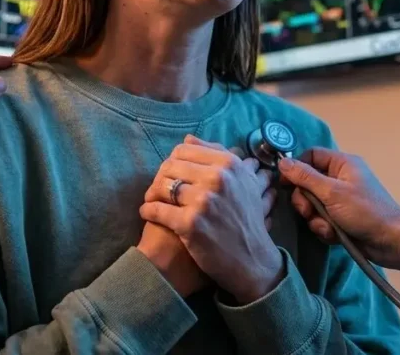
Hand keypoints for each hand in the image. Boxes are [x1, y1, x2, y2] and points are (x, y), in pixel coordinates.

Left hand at [140, 136, 284, 303]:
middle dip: (160, 177)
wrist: (252, 260)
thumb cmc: (245, 220)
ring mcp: (203, 201)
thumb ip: (216, 156)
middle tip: (157, 189)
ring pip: (162, 186)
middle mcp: (217, 179)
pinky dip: (148, 210)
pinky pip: (157, 210)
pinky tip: (147, 213)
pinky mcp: (190, 224)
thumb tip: (188, 138)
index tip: (170, 173)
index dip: (173, 161)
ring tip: (151, 200)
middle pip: (171, 166)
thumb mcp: (242, 182)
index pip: (185, 150)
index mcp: (229, 165)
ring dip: (152, 193)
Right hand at [278, 148, 399, 268]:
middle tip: (308, 211)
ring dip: (315, 218)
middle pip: (306, 183)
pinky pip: (320, 219)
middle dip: (305, 201)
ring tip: (328, 227)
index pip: (310, 156)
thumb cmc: (365, 211)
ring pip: (312, 205)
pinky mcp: (340, 217)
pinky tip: (335, 235)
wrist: (392, 242)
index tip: (284, 184)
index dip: (295, 168)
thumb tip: (282, 162)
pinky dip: (324, 228)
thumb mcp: (332, 192)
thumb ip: (305, 177)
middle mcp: (340, 178)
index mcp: (342, 164)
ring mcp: (340, 199)